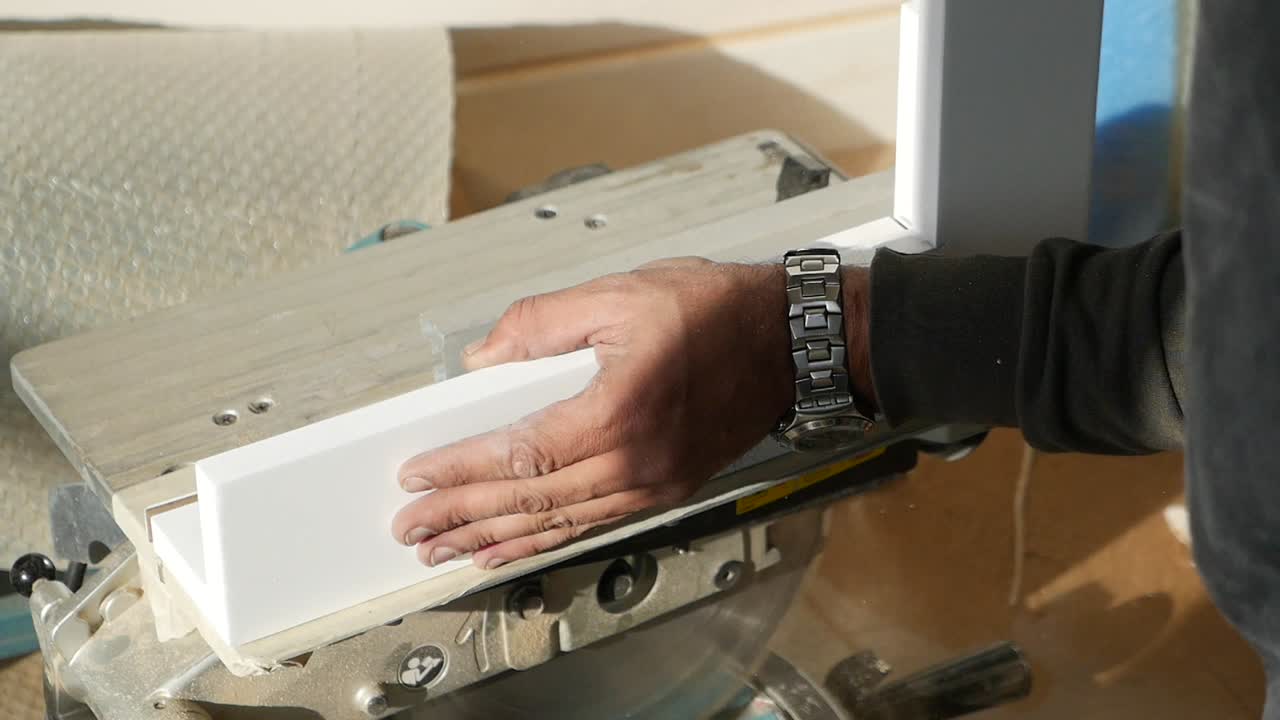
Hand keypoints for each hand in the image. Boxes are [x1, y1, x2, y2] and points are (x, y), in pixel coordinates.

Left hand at [390, 257, 870, 569]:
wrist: (793, 342)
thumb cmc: (717, 311)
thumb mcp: (619, 293)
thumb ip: (541, 323)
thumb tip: (484, 361)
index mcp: (618, 411)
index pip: (520, 453)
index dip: (461, 469)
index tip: (417, 478)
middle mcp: (634, 462)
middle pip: (531, 500)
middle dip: (463, 517)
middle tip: (413, 531)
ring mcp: (652, 483)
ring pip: (559, 523)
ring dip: (498, 539)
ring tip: (447, 551)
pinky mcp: (664, 488)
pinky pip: (592, 524)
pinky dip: (547, 539)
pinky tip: (515, 547)